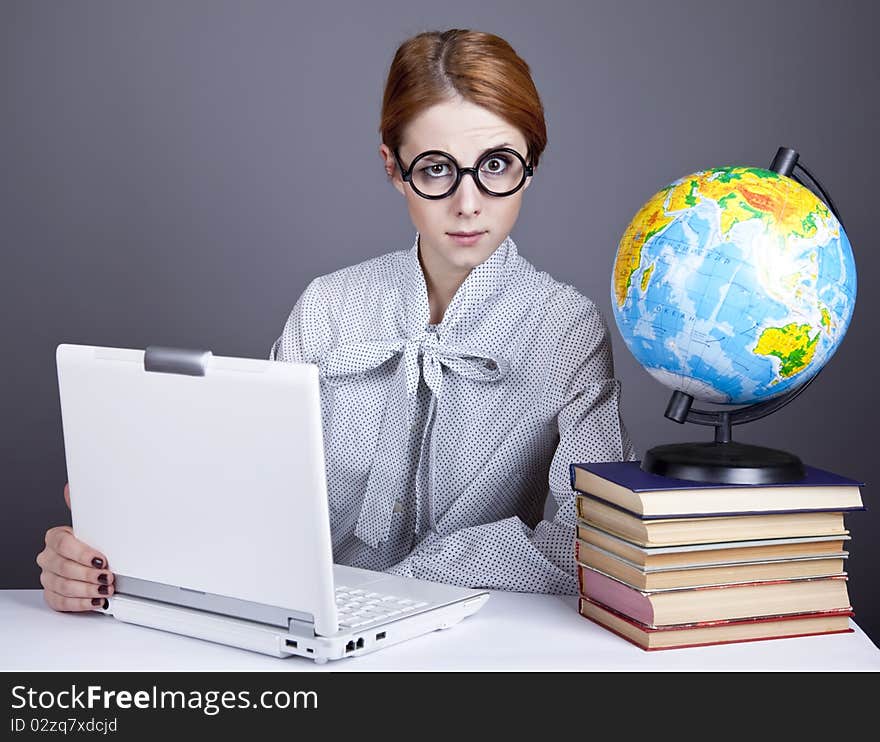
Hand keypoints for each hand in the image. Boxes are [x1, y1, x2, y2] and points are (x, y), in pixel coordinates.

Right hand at [36, 482, 114, 611]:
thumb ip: (83, 508)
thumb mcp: (92, 524)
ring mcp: (49, 577)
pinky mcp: (54, 596)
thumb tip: (70, 488)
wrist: (91, 561)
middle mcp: (48, 558)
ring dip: (88, 589)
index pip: (62, 543)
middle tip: (107, 576)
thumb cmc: (92, 542)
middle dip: (89, 573)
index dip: (82, 553)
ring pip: (63, 586)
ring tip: (106, 588)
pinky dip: (82, 603)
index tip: (101, 559)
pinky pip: (63, 602)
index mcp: (55, 538)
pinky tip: (96, 600)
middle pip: (63, 568)